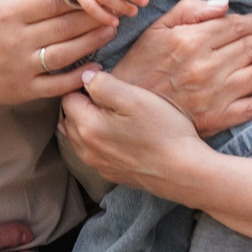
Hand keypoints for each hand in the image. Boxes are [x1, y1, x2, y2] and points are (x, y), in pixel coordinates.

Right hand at [0, 0, 117, 111]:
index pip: (52, 2)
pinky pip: (57, 84)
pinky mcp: (25, 90)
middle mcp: (16, 40)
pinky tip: (97, 67)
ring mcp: (21, 67)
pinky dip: (78, 76)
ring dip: (92, 42)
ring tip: (111, 31)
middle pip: (64, 27)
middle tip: (115, 11)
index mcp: (9, 14)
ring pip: (65, 53)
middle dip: (93, 18)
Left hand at [59, 67, 213, 201]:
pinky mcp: (110, 173)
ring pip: (79, 137)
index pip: (68, 98)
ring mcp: (98, 164)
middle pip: (69, 118)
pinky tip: (117, 134)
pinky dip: (97, 140)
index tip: (103, 79)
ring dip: (87, 123)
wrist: (183, 172)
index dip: (83, 84)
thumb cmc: (162, 131)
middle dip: (82, 104)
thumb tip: (85, 78)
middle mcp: (86, 149)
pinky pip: (92, 152)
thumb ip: (103, 85)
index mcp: (87, 127)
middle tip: (107, 94)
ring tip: (111, 113)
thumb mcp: (134, 98)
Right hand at [111, 0, 251, 137]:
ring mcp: (214, 94)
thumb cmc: (139, 66)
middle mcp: (207, 66)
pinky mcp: (217, 118)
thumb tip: (223, 5)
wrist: (124, 111)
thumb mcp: (155, 30)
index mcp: (192, 41)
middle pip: (250, 47)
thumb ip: (189, 11)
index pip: (235, 26)